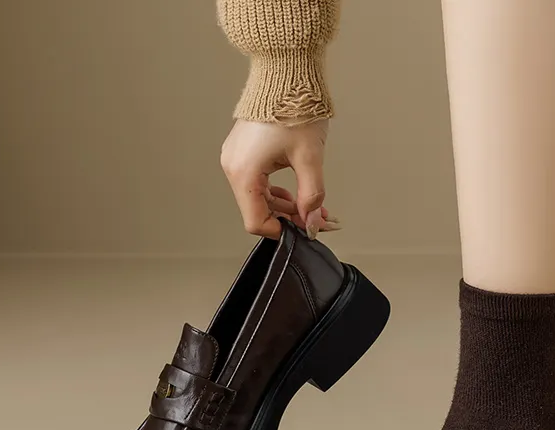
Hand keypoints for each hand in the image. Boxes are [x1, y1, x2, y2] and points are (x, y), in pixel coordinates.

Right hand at [220, 119, 339, 239]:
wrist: (286, 72)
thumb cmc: (294, 107)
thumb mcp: (309, 158)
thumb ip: (312, 197)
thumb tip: (313, 224)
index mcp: (244, 171)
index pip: (257, 221)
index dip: (283, 231)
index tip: (306, 230)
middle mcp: (234, 167)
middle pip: (259, 211)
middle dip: (292, 219)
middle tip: (321, 220)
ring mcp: (236, 159)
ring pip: (261, 199)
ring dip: (288, 207)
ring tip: (316, 208)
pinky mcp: (244, 153)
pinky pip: (258, 183)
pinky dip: (279, 193)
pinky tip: (298, 195)